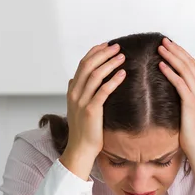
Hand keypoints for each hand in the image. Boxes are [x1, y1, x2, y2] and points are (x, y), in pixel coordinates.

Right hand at [60, 42, 125, 179]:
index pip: (82, 64)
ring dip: (110, 63)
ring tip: (122, 57)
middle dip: (103, 53)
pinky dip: (113, 80)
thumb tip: (73, 79)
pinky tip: (122, 74)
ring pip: (95, 75)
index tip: (107, 45)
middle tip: (117, 47)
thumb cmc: (83, 130)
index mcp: (72, 90)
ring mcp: (82, 101)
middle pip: (88, 65)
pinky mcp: (91, 110)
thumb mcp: (76, 108)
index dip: (95, 52)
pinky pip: (103, 91)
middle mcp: (75, 93)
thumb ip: (75, 92)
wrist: (80, 149)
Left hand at [158, 38, 194, 188]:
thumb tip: (169, 97)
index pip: (192, 67)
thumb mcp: (186, 115)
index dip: (181, 54)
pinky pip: (180, 83)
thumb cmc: (191, 137)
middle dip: (176, 51)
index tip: (169, 46)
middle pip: (189, 63)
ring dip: (172, 57)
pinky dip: (171, 72)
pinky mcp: (191, 104)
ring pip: (185, 70)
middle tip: (163, 41)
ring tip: (160, 49)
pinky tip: (161, 65)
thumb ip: (182, 103)